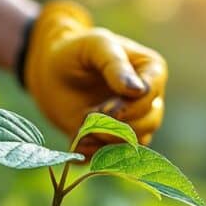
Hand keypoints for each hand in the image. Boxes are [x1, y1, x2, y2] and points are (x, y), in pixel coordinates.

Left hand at [23, 0, 166, 155]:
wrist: (53, 74)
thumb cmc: (76, 52)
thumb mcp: (93, 46)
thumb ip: (114, 64)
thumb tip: (139, 90)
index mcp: (152, 70)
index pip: (151, 94)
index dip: (129, 107)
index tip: (103, 110)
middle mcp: (150, 99)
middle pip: (148, 122)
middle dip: (115, 125)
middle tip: (86, 116)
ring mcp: (136, 122)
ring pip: (135, 143)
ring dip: (104, 140)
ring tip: (80, 127)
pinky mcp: (117, 140)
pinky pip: (116, 158)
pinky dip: (95, 154)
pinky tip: (78, 142)